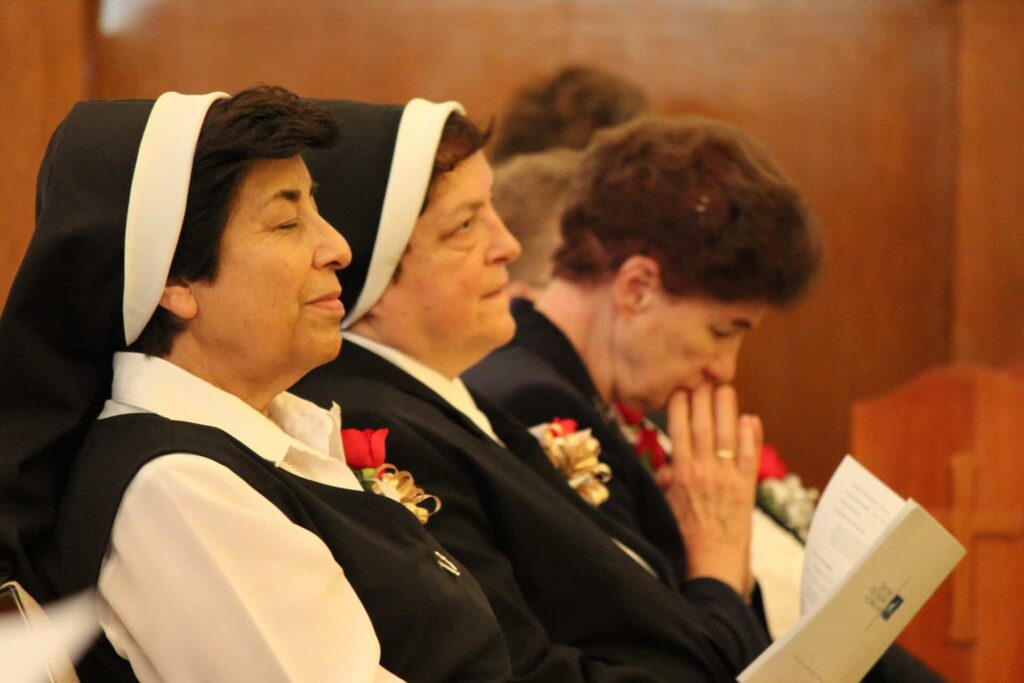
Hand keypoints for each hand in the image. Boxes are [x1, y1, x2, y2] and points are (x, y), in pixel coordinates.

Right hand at [656, 384, 760, 595]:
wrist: (712, 560)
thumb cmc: (685, 534)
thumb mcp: (666, 504)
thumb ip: (666, 480)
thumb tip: (667, 463)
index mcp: (681, 473)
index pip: (679, 430)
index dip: (680, 406)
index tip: (680, 388)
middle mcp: (705, 471)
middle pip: (703, 425)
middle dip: (703, 399)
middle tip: (703, 377)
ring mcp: (728, 477)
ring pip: (727, 435)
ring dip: (727, 409)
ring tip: (725, 388)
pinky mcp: (746, 487)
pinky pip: (750, 456)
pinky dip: (751, 436)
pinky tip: (750, 418)